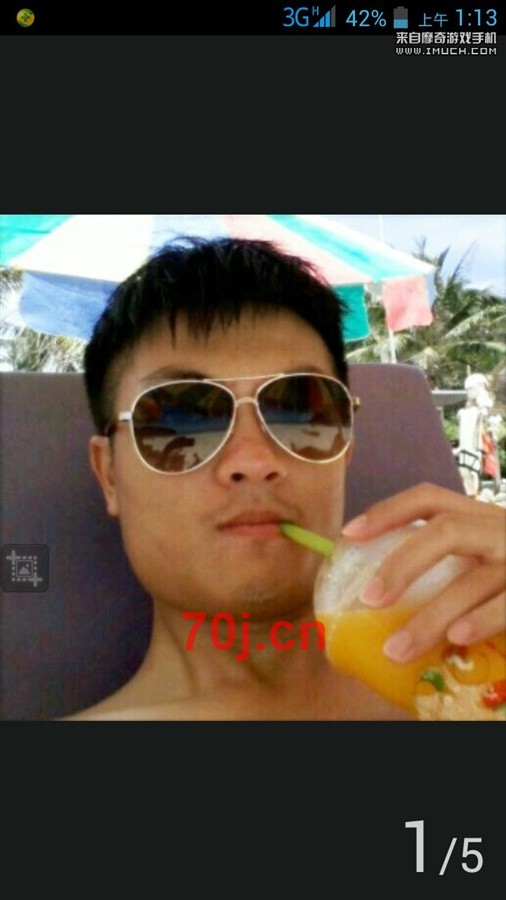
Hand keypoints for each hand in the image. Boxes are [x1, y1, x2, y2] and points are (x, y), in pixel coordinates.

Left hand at [341, 483, 505, 662]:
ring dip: (430, 616)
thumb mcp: (488, 551)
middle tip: (367, 599)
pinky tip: (455, 639)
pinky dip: (482, 621)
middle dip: (402, 563)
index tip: (350, 534)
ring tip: (396, 648)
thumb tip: (384, 591)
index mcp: (482, 516)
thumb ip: (452, 561)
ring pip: (474, 579)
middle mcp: (502, 529)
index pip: (429, 498)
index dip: (387, 511)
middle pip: (447, 531)